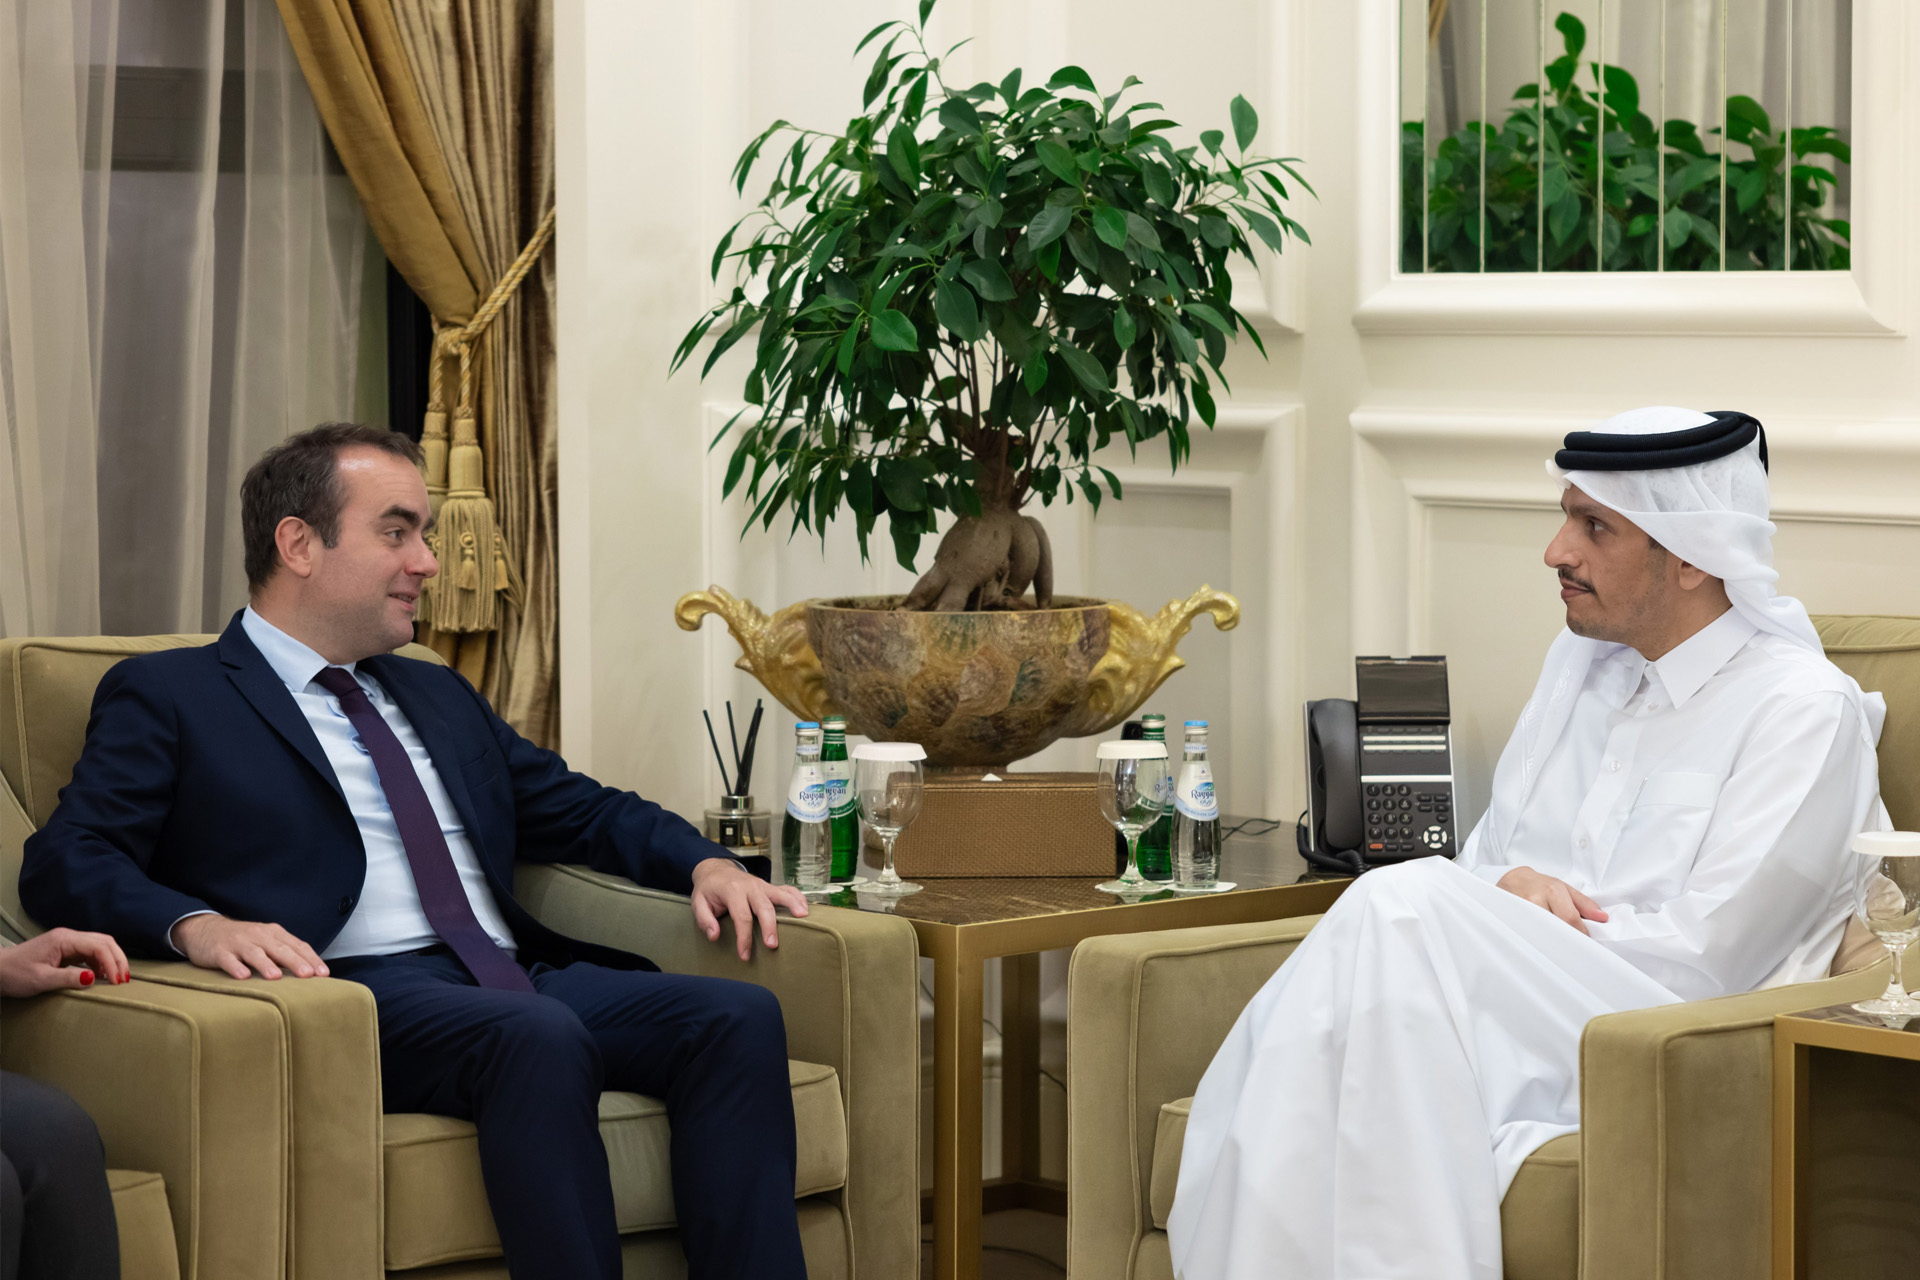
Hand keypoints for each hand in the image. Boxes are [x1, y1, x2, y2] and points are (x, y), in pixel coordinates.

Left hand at [0, 928, 129, 996]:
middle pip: (104, 942)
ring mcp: (68, 942)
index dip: (112, 963)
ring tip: (117, 978)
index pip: (98, 946)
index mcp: (64, 939)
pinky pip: (91, 953)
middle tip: (124, 979)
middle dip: (118, 959)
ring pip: (100, 945)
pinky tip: (102, 976)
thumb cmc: (14, 974)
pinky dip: (101, 963)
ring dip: (112, 960)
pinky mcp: (66, 950)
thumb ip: (68, 978)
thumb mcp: (40, 979)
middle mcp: (69, 937)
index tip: (117, 982)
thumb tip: (93, 978)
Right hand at [171, 915, 330, 979]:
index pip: (297, 945)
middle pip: (280, 948)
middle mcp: (258, 935)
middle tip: (308, 975)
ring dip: (266, 964)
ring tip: (276, 977)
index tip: (323, 974)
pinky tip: (242, 977)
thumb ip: (285, 954)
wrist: (205, 929)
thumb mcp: (266, 942)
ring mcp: (238, 943)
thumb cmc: (244, 940)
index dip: (311, 959)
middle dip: (295, 961)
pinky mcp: (219, 952)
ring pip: (255, 953)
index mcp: (274, 933)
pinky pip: (228, 960)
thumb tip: (310, 972)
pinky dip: (235, 967)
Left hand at [690, 857, 809, 960]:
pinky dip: (797, 896)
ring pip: (780, 894)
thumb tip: (714, 936)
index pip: (741, 916)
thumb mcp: (698, 902)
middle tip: (772, 945)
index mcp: (732, 891)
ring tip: (803, 917)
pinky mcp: (769, 886)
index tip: (745, 955)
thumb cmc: (708, 889)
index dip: (744, 937)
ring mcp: (762, 885)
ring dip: (792, 905)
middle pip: (763, 907)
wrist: (715, 869)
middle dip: (769, 926)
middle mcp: (750, 886)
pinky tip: (805, 908)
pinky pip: (786, 889)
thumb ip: (704, 919)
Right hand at [1496, 866, 1609, 934]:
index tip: (1586, 942)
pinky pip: (1530, 936)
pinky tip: (1542, 941)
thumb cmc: (1540, 884)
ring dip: (1553, 942)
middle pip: (1557, 929)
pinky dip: (1539, 940)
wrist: (1513, 880)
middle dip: (1567, 940)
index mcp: (1552, 891)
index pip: (1571, 919)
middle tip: (1573, 948)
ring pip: (1543, 935)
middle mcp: (1535, 900)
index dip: (1581, 934)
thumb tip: (1602, 918)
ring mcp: (1521, 911)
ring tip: (1557, 944)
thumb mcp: (1564, 888)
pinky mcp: (1512, 920)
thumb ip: (1585, 904)